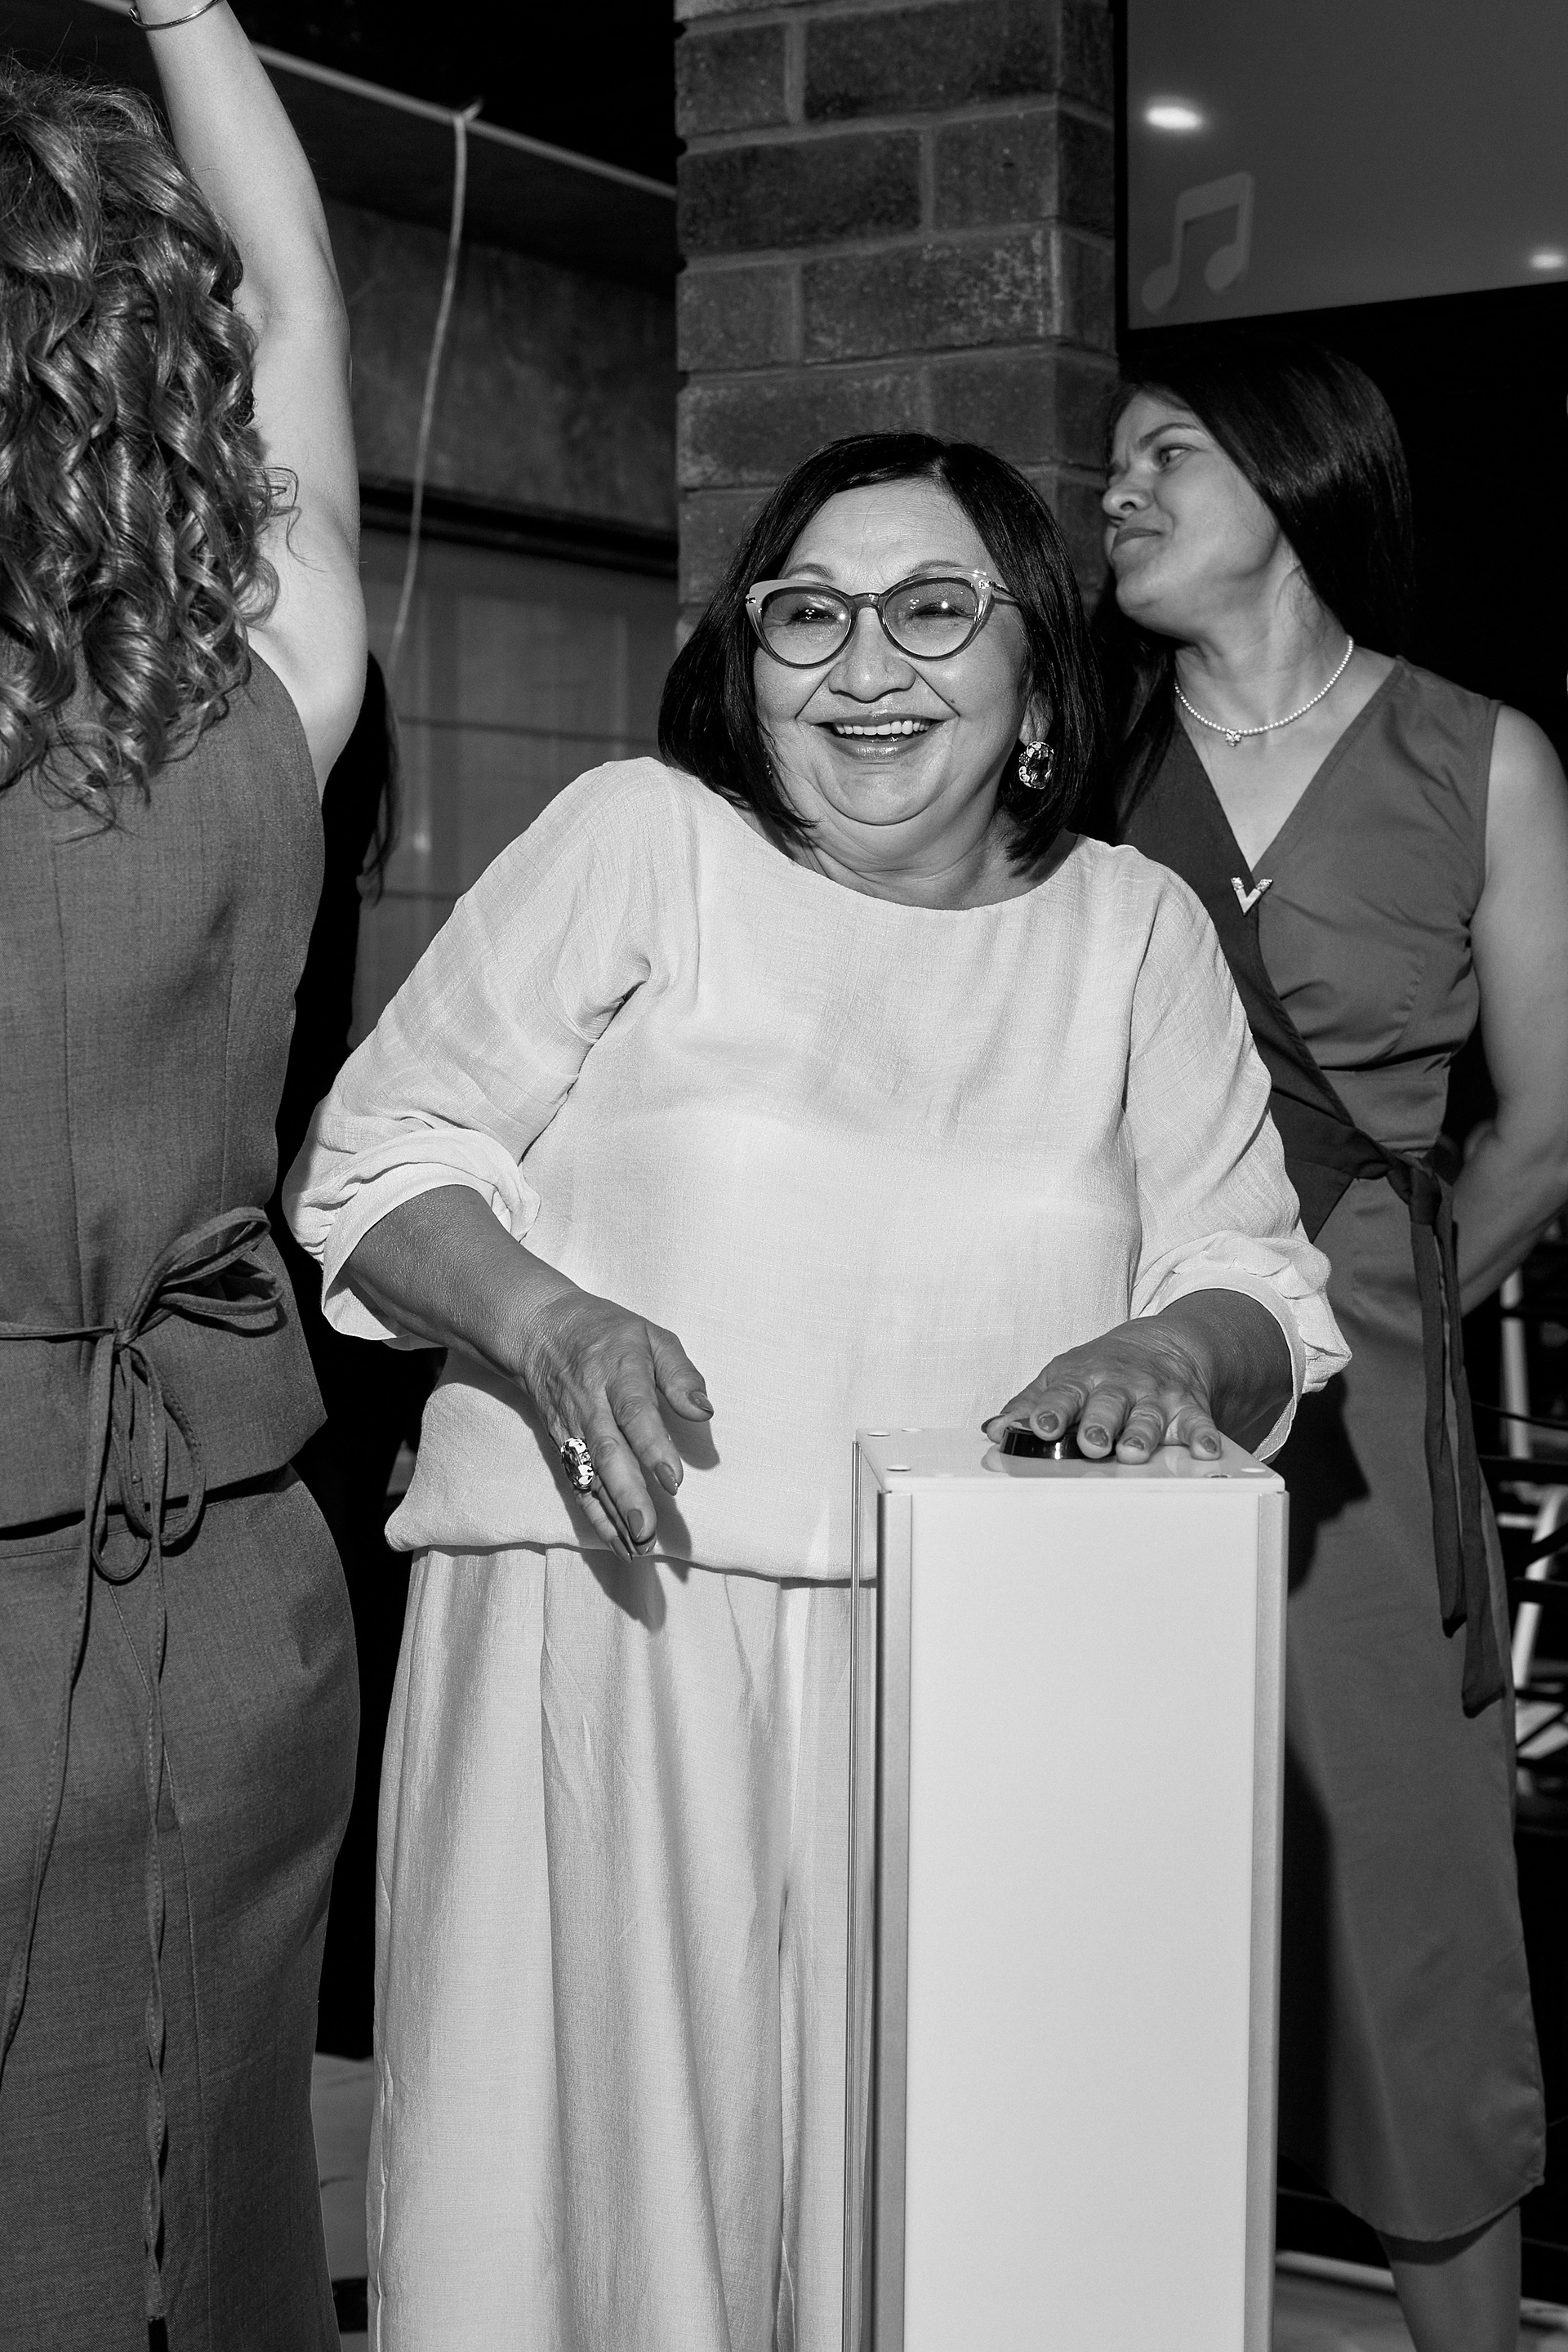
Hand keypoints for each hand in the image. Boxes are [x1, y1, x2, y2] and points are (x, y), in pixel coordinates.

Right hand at [512, 1282, 712, 1558]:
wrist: (539, 1330)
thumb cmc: (607, 1332)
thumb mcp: (651, 1335)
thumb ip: (680, 1373)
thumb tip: (704, 1411)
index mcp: (618, 1373)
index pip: (635, 1412)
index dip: (652, 1447)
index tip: (673, 1480)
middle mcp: (591, 1405)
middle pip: (607, 1453)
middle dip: (627, 1495)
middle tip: (647, 1529)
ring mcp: (573, 1429)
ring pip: (590, 1476)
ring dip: (613, 1515)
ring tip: (639, 1548)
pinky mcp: (563, 1446)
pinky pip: (578, 1485)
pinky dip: (597, 1517)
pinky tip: (620, 1545)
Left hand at [983, 1315, 1222, 1463]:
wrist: (1160, 1343)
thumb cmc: (1100, 1370)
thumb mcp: (1061, 1378)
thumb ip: (1029, 1406)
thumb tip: (994, 1430)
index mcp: (1081, 1380)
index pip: (1062, 1395)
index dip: (1051, 1410)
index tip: (1041, 1426)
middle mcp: (1118, 1387)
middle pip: (1107, 1406)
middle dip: (1098, 1424)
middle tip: (1091, 1443)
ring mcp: (1153, 1396)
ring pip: (1148, 1416)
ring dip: (1142, 1435)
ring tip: (1134, 1452)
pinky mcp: (1186, 1406)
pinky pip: (1196, 1422)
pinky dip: (1202, 1436)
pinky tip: (1205, 1450)